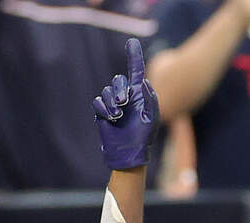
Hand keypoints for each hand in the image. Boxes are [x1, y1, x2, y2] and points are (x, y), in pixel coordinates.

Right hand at [93, 38, 159, 170]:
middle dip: (119, 89)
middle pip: (118, 80)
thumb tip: (143, 81)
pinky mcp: (102, 111)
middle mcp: (126, 96)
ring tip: (118, 116)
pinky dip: (103, 109)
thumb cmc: (143, 137)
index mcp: (140, 95)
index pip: (136, 72)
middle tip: (123, 102)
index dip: (134, 56)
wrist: (129, 152)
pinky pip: (98, 102)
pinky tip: (111, 119)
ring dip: (112, 103)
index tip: (132, 42)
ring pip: (107, 91)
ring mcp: (113, 103)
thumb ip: (149, 99)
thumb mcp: (152, 118)